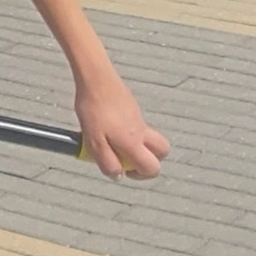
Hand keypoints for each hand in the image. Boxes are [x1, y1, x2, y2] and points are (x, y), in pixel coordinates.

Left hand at [71, 65, 171, 179]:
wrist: (96, 79)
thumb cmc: (93, 109)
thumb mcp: (94, 142)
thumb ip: (107, 161)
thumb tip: (118, 175)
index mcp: (134, 142)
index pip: (153, 167)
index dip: (141, 175)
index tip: (125, 170)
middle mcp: (141, 131)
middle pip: (162, 151)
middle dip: (150, 160)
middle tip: (128, 159)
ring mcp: (139, 118)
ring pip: (150, 137)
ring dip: (139, 145)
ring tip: (114, 141)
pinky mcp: (132, 108)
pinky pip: (137, 125)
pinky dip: (128, 131)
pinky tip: (106, 124)